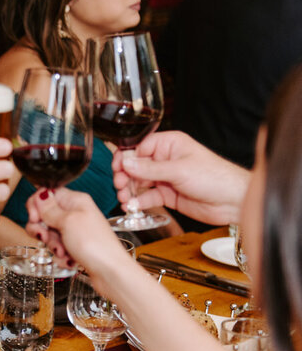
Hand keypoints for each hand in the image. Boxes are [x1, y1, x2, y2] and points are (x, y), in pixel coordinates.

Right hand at [24, 188, 127, 276]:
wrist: (110, 272)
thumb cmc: (96, 245)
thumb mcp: (68, 221)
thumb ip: (49, 209)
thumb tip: (40, 195)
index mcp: (75, 201)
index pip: (46, 194)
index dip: (36, 206)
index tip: (34, 218)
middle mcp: (75, 213)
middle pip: (44, 216)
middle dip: (42, 229)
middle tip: (46, 236)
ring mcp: (74, 231)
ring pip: (49, 234)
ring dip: (52, 245)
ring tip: (63, 251)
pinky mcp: (75, 246)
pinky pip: (57, 248)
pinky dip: (60, 256)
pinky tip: (69, 259)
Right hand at [111, 131, 248, 225]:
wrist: (233, 201)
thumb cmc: (216, 177)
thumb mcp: (180, 170)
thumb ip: (150, 168)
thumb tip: (126, 163)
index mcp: (170, 145)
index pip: (139, 147)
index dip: (126, 157)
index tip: (118, 168)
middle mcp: (165, 159)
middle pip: (136, 166)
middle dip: (125, 176)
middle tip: (120, 185)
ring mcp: (166, 178)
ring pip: (139, 182)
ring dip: (129, 191)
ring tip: (125, 199)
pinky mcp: (167, 195)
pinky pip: (147, 197)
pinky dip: (138, 202)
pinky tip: (133, 206)